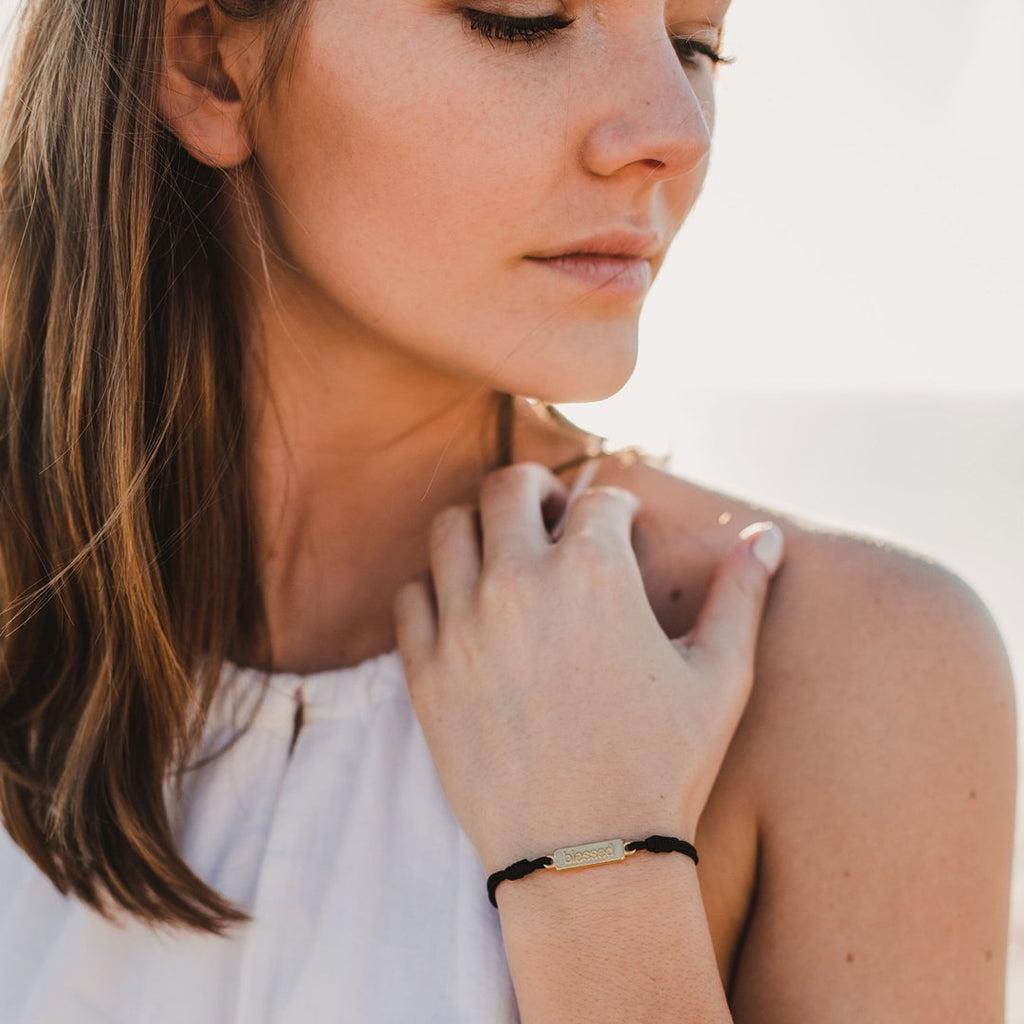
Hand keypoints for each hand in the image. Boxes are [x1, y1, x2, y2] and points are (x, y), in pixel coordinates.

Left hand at [392, 462, 783, 876]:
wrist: (588, 855)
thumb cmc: (664, 766)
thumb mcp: (721, 677)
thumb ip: (741, 595)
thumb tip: (766, 535)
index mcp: (596, 573)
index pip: (598, 499)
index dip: (616, 506)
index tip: (620, 524)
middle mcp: (520, 582)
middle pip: (507, 486)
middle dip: (535, 489)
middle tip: (551, 513)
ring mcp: (463, 624)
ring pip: (449, 528)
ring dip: (480, 528)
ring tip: (505, 555)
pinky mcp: (425, 670)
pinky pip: (412, 594)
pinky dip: (435, 588)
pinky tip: (465, 609)